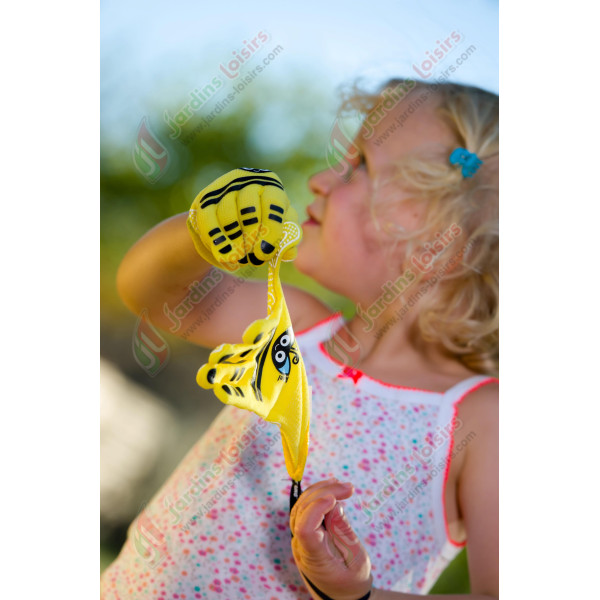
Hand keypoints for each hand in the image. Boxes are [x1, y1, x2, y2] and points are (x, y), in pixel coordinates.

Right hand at [187, 167, 293, 270]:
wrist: (230, 224)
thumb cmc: (261, 226)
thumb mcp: (277, 231)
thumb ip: (286, 241)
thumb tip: (289, 253)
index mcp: (271, 186)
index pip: (274, 203)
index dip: (271, 229)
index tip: (266, 252)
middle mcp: (248, 181)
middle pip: (249, 207)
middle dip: (251, 236)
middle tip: (253, 257)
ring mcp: (225, 187)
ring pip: (228, 214)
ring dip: (234, 240)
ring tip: (239, 256)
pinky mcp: (205, 199)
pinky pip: (208, 220)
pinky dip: (217, 240)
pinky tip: (224, 255)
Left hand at [290, 478, 372, 599]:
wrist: (342, 596)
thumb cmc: (352, 581)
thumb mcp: (356, 561)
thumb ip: (344, 532)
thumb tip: (335, 505)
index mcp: (314, 559)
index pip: (305, 530)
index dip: (316, 509)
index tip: (335, 499)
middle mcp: (300, 547)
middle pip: (301, 512)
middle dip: (324, 493)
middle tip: (348, 488)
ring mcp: (299, 539)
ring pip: (300, 507)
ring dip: (319, 491)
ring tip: (342, 485)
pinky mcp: (303, 533)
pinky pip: (304, 510)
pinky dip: (317, 496)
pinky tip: (331, 489)